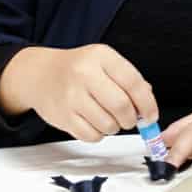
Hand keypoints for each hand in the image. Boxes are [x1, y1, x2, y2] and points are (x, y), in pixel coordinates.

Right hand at [0, 44, 158, 142]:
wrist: (40, 75)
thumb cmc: (77, 70)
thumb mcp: (104, 63)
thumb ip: (129, 81)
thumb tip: (148, 106)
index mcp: (101, 56)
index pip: (133, 82)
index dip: (147, 103)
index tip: (150, 115)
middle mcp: (85, 73)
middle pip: (122, 106)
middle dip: (132, 119)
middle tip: (130, 119)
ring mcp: (72, 95)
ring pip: (108, 124)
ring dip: (114, 127)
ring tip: (108, 118)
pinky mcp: (63, 116)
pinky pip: (91, 135)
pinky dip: (98, 134)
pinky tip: (94, 123)